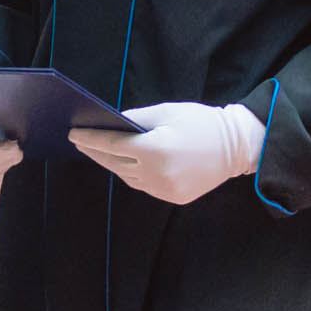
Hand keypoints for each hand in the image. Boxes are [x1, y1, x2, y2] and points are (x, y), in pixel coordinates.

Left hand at [70, 102, 264, 205]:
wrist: (237, 146)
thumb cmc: (200, 122)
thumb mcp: (166, 112)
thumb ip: (135, 119)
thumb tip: (110, 125)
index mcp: (154, 149)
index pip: (111, 145)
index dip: (89, 139)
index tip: (72, 134)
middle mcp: (157, 173)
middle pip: (115, 164)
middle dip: (95, 152)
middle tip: (79, 142)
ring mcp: (165, 189)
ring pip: (128, 177)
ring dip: (113, 164)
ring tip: (99, 152)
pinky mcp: (174, 197)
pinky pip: (144, 185)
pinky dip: (132, 174)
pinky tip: (124, 164)